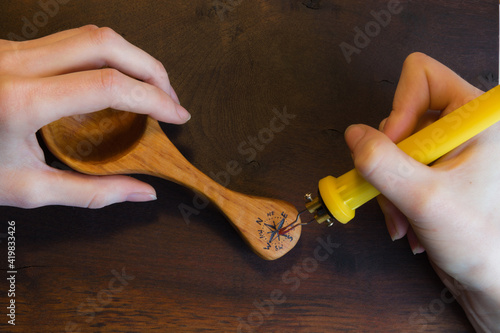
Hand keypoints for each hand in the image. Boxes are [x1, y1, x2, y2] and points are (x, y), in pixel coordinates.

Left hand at [0, 25, 190, 208]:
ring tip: (151, 87)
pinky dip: (107, 57)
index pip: (109, 86)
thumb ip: (92, 192)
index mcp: (21, 103)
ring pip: (91, 33)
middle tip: (170, 97)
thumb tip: (142, 192)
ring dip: (132, 56)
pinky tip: (116, 80)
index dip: (154, 98)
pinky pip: (72, 40)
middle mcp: (16, 64)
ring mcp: (12, 50)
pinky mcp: (12, 48)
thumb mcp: (28, 189)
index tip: (176, 115)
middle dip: (151, 67)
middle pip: (106, 43)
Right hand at [345, 52, 499, 329]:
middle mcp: (461, 126)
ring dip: (391, 187)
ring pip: (393, 148)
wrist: (490, 280)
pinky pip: (395, 169)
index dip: (399, 108)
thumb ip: (383, 164)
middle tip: (399, 193)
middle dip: (392, 162)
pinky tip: (408, 223)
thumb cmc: (479, 240)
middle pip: (401, 117)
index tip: (396, 147)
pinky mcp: (434, 171)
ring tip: (406, 218)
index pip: (422, 76)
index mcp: (476, 117)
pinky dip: (394, 196)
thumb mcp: (426, 199)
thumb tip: (353, 135)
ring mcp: (446, 150)